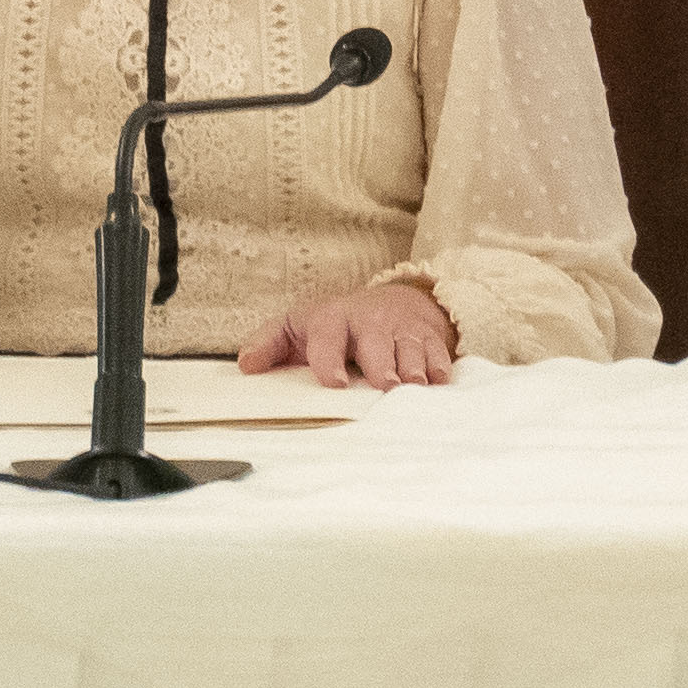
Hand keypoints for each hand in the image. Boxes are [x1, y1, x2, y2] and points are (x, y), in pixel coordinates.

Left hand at [243, 279, 455, 387]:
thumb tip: (246, 365)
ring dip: (414, 367)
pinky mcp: (428, 337)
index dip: (329, 359)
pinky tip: (440, 381)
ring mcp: (401, 329)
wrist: (391, 302)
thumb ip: (269, 344)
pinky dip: (440, 366)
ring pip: (410, 347)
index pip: (329, 336)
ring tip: (414, 385)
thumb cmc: (338, 325)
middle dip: (381, 364)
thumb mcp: (298, 327)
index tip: (333, 383)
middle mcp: (370, 322)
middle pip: (376, 343)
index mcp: (334, 320)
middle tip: (384, 386)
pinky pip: (438, 351)